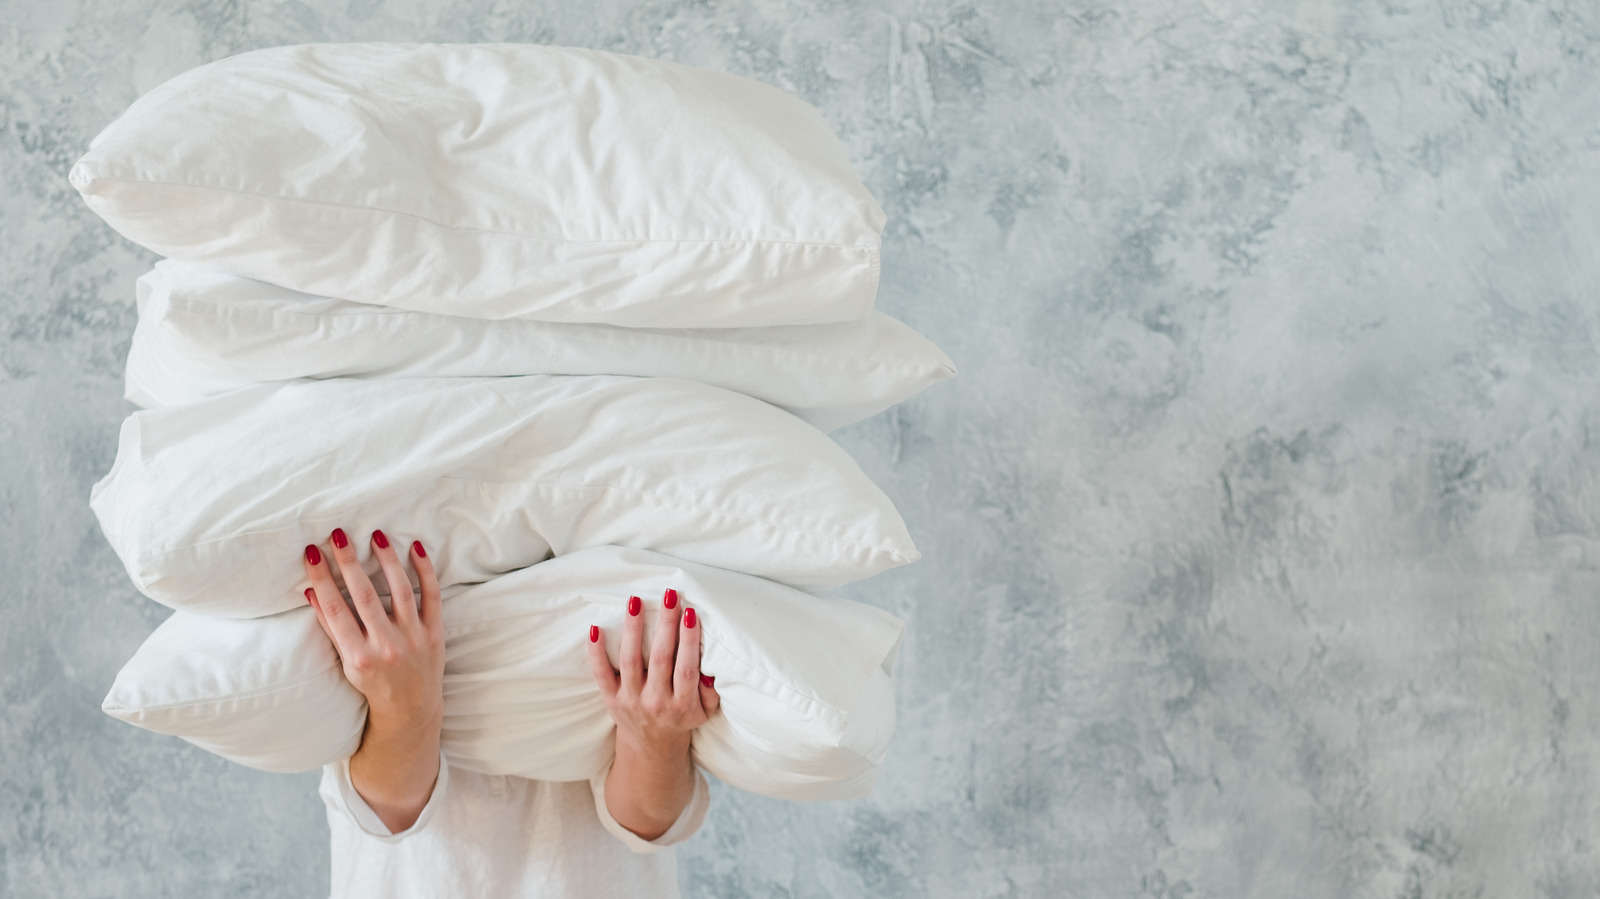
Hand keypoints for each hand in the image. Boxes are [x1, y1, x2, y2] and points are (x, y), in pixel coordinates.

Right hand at [304, 528, 443, 832]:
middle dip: (348, 563)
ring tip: (376, 535)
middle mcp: (386, 646)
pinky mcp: (435, 634)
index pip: (334, 609)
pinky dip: (425, 571)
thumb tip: (312, 591)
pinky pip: (431, 596)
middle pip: (364, 596)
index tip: (310, 552)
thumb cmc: (371, 684)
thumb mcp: (346, 663)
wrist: (410, 710)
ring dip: (387, 560)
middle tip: (337, 534)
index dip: (321, 579)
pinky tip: (415, 547)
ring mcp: (413, 638)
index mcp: (358, 657)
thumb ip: (331, 627)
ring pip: (399, 591)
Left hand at [587, 588, 720, 839]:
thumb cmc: (682, 719)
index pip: (686, 669)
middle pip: (661, 659)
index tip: (690, 613)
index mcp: (682, 705)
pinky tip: (596, 628)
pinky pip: (601, 674)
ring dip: (633, 629)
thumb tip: (709, 669)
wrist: (651, 748)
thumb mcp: (705, 712)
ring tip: (635, 601)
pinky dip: (596, 653)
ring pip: (631, 661)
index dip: (689, 641)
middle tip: (669, 596)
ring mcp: (631, 700)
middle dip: (665, 625)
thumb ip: (711, 692)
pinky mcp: (611, 699)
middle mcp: (656, 702)